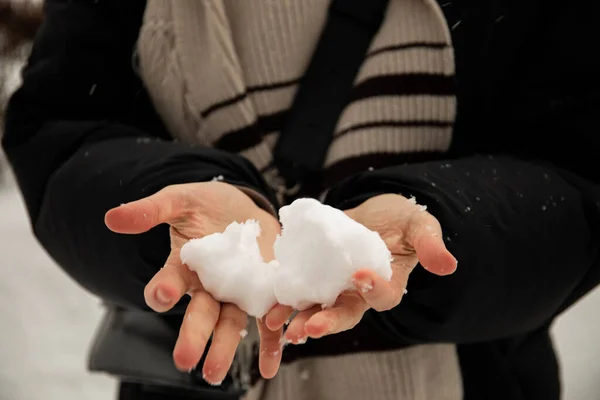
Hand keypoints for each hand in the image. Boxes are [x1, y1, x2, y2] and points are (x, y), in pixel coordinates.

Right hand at [104, 182, 283, 382]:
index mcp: (184, 266)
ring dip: (224, 347)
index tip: (161, 296)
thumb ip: (151, 210)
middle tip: (184, 359)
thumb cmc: (207, 205)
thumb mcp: (180, 200)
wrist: (244, 207)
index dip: (163, 289)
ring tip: (215, 373)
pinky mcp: (263, 292)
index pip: (169, 281)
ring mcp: (236, 291)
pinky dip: (269, 344)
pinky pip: (265, 322)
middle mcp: (208, 285)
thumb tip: (111, 218)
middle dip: (192, 335)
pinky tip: (269, 367)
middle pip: (200, 313)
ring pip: (230, 323)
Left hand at [265, 194, 456, 342]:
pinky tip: (268, 304)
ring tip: (280, 325)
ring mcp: (335, 284)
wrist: (372, 213)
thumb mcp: (418, 223)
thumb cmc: (400, 220)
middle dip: (328, 321)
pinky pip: (298, 289)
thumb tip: (447, 265)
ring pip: (318, 307)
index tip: (361, 276)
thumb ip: (430, 242)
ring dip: (299, 317)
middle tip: (310, 328)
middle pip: (345, 313)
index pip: (384, 295)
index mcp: (388, 283)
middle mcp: (359, 292)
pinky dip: (283, 297)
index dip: (374, 289)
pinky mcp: (314, 272)